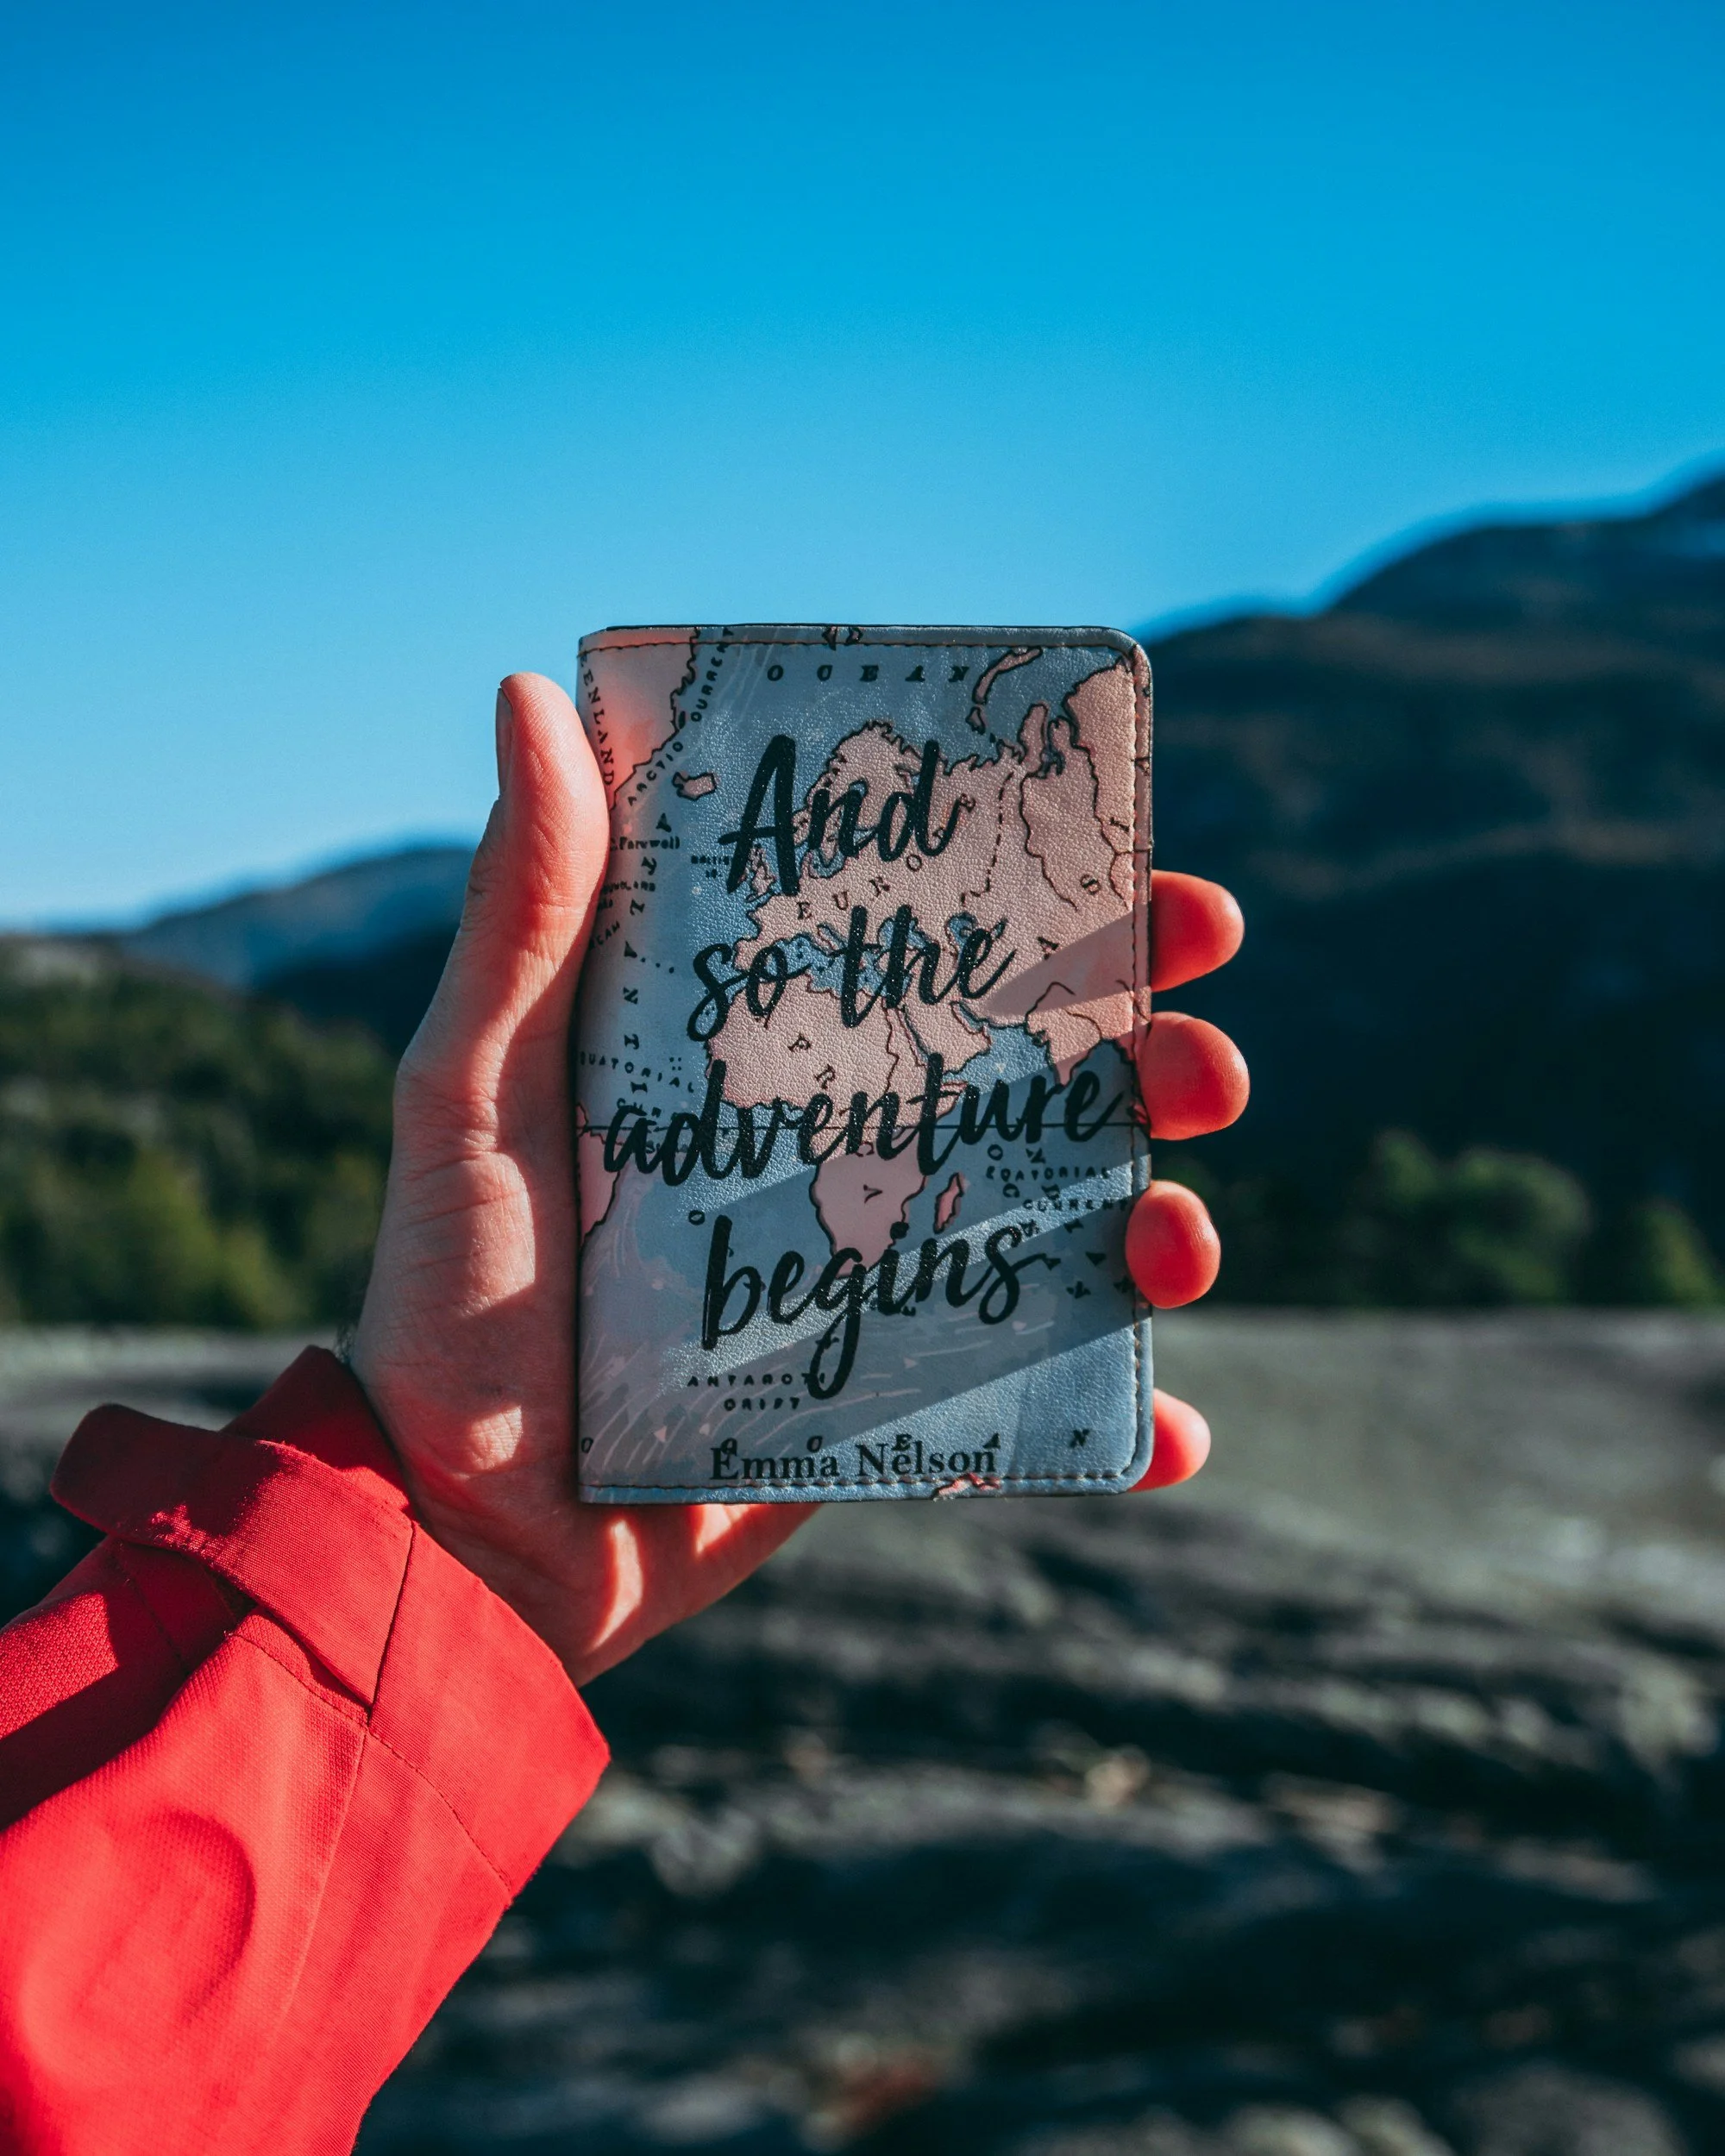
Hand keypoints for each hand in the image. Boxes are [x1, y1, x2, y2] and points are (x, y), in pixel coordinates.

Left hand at [351, 673, 1247, 1685]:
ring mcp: (881, 1289)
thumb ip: (521, 919)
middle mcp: (843, 1159)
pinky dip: (1122, 1426)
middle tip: (1203, 1060)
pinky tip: (1173, 1432)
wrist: (459, 1540)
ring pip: (1072, 1234)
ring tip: (1177, 1243)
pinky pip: (1035, 1413)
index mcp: (768, 1059)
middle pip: (1048, 1084)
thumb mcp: (474, 1093)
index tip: (1156, 872)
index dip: (1068, 907)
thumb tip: (530, 694)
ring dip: (1165, 1228)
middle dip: (1159, 1058)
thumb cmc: (450, 1304)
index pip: (941, 953)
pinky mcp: (892, 1417)